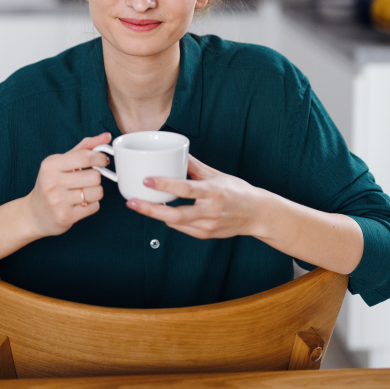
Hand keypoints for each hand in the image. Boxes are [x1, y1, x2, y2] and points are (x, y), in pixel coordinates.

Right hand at [28, 133, 110, 238]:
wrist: (33, 214)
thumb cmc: (51, 184)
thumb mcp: (62, 162)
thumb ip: (84, 147)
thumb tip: (106, 136)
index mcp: (51, 165)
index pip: (85, 156)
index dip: (100, 158)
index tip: (103, 160)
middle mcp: (52, 182)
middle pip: (94, 176)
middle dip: (96, 178)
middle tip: (88, 180)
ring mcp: (58, 201)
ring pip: (96, 192)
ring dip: (95, 193)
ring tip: (84, 192)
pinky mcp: (65, 216)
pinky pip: (94, 207)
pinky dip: (91, 205)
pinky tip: (80, 204)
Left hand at [126, 154, 262, 239]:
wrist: (258, 214)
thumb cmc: (238, 191)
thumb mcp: (217, 175)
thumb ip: (195, 166)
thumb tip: (177, 153)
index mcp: (213, 192)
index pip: (185, 189)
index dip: (164, 185)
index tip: (147, 180)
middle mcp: (210, 211)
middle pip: (175, 214)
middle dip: (150, 209)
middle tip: (131, 202)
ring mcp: (208, 226)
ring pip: (175, 223)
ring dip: (156, 213)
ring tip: (139, 204)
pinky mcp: (205, 235)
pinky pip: (181, 228)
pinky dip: (170, 220)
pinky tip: (161, 211)